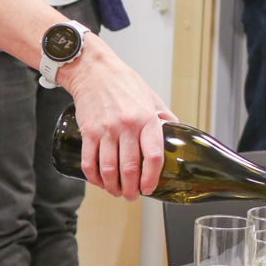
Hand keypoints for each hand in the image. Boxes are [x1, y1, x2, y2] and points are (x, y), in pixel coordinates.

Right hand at [63, 35, 177, 199]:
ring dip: (112, 187)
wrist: (93, 70)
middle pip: (130, 168)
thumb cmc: (123, 82)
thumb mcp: (151, 97)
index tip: (150, 188)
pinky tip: (99, 182)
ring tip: (116, 192)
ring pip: (109, 170)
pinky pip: (89, 162)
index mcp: (146, 119)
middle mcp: (127, 126)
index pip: (153, 156)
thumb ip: (164, 118)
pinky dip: (94, 178)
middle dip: (131, 190)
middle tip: (132, 196)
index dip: (152, 178)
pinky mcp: (88, 132)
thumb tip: (176, 136)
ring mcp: (106, 130)